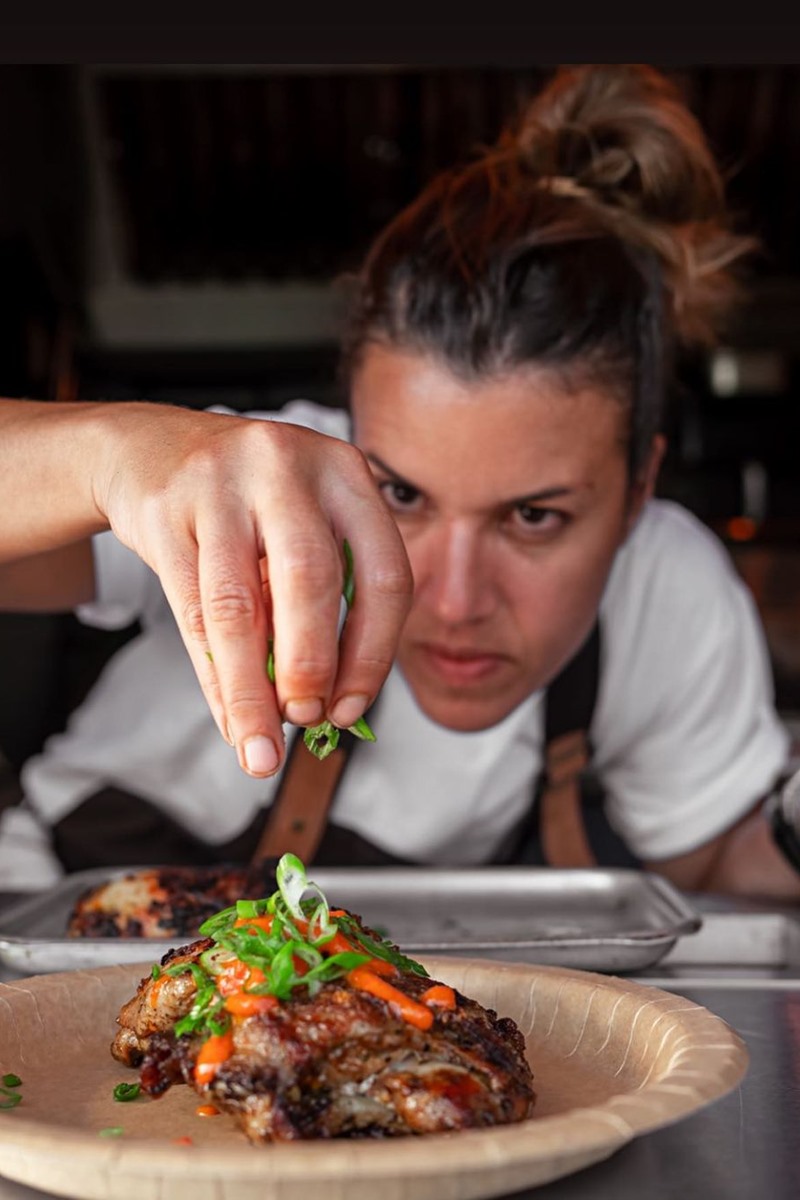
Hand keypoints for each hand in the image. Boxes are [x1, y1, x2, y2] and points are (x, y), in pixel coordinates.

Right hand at [95, 402, 412, 776]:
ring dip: (252, 691)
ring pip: (239, 607)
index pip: (384, 575)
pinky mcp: (165, 511)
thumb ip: (319, 600)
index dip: (372, 654)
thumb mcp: (298, 527)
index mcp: (345, 473)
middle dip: (311, 668)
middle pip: (311, 583)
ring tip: (261, 747)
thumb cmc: (244, 502)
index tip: (351, 709)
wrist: (147, 449)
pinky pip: (191, 611)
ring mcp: (222, 483)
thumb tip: (328, 708)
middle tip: (306, 720)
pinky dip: (213, 675)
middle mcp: (288, 467)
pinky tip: (227, 715)